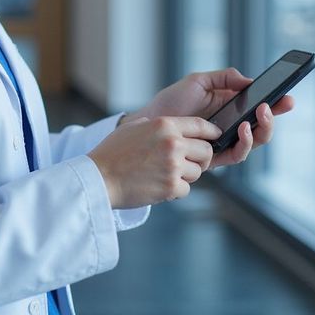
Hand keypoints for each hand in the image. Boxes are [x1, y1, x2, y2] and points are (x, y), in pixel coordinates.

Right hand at [87, 115, 221, 208]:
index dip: (212, 132)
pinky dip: (175, 190)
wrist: (99, 177)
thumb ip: (156, 125)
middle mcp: (173, 143)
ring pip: (198, 172)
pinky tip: (158, 185)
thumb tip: (172, 128)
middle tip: (188, 163)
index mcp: (164, 125)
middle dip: (200, 158)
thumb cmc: (112, 153)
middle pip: (206, 150)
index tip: (215, 137)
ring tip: (164, 174)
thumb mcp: (133, 128)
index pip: (201, 125)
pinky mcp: (171, 186)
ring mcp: (173, 165)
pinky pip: (186, 189)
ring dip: (186, 175)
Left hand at [120, 67, 294, 167]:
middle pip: (261, 127)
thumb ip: (224, 78)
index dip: (276, 104)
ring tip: (261, 112)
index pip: (258, 108)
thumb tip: (249, 80)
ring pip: (254, 143)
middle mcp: (230, 128)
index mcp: (229, 108)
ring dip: (263, 129)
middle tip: (277, 104)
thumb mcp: (198, 81)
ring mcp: (223, 143)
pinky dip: (244, 142)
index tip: (288, 96)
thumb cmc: (172, 102)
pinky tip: (244, 128)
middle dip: (274, 117)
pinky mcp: (214, 157)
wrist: (150, 122)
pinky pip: (236, 155)